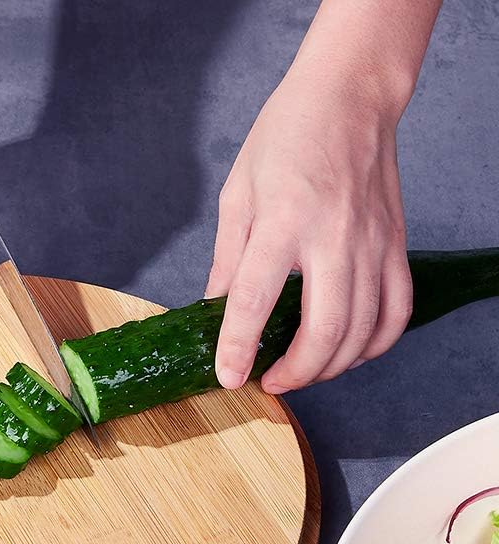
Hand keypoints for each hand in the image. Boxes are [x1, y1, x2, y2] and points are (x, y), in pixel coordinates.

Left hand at [207, 65, 412, 393]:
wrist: (351, 94)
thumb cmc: (287, 135)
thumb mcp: (238, 193)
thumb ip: (227, 257)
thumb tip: (214, 308)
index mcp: (283, 220)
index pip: (256, 300)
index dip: (238, 347)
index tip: (228, 377)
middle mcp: (333, 236)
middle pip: (324, 330)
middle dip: (296, 373)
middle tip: (269, 383)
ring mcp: (372, 243)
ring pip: (362, 330)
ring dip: (330, 367)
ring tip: (300, 372)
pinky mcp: (395, 245)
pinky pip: (397, 310)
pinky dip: (375, 344)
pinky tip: (349, 353)